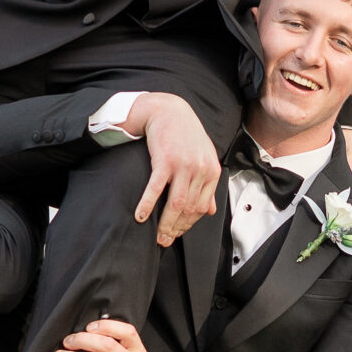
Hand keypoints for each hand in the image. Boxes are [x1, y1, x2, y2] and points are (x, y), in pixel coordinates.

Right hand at [125, 93, 221, 246]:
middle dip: (176, 229)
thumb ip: (208, 185)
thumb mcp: (204, 158)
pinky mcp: (165, 161)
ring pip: (176, 204)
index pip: (201, 208)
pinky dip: (147, 205)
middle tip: (164, 241)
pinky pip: (156, 189)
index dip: (188, 225)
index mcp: (211, 171)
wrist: (169, 110)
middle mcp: (200, 170)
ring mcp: (183, 165)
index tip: (176, 234)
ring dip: (164, 224)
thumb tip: (210, 211)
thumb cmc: (185, 135)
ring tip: (156, 236)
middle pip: (189, 209)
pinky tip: (140, 217)